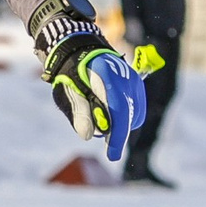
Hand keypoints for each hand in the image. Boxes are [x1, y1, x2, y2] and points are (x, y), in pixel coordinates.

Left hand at [29, 0, 147, 160]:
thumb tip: (86, 136)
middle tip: (101, 136)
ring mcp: (135, 82)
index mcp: (109, 77)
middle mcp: (127, 79)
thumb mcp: (68, 91)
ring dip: (119, 124)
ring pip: (133, 115)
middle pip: (128, 116)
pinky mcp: (137, 87)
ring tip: (101, 118)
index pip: (118, 111)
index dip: (116, 136)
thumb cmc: (71, 71)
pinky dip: (124, 117)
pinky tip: (109, 115)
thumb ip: (78, 112)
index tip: (112, 156)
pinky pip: (135, 110)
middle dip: (116, 131)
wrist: (81, 50)